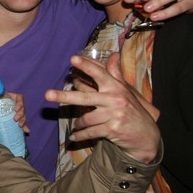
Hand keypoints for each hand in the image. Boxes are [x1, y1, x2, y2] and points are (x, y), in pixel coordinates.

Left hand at [0, 89, 29, 132]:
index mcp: (8, 96)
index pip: (19, 97)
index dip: (20, 103)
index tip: (16, 109)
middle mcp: (12, 103)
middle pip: (22, 107)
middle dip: (21, 114)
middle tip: (16, 119)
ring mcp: (12, 111)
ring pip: (22, 114)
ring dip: (23, 120)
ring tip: (20, 126)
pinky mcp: (10, 118)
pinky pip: (19, 121)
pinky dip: (23, 126)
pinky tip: (26, 131)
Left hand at [45, 53, 159, 162]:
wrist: (146, 136)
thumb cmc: (132, 110)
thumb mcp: (126, 91)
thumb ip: (115, 74)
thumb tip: (114, 54)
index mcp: (117, 87)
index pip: (99, 74)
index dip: (86, 66)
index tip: (72, 59)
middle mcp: (115, 99)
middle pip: (85, 97)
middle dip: (64, 96)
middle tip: (47, 95)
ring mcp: (114, 115)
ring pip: (86, 118)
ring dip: (77, 123)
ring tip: (75, 125)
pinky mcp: (113, 130)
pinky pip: (90, 132)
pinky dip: (80, 135)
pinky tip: (74, 137)